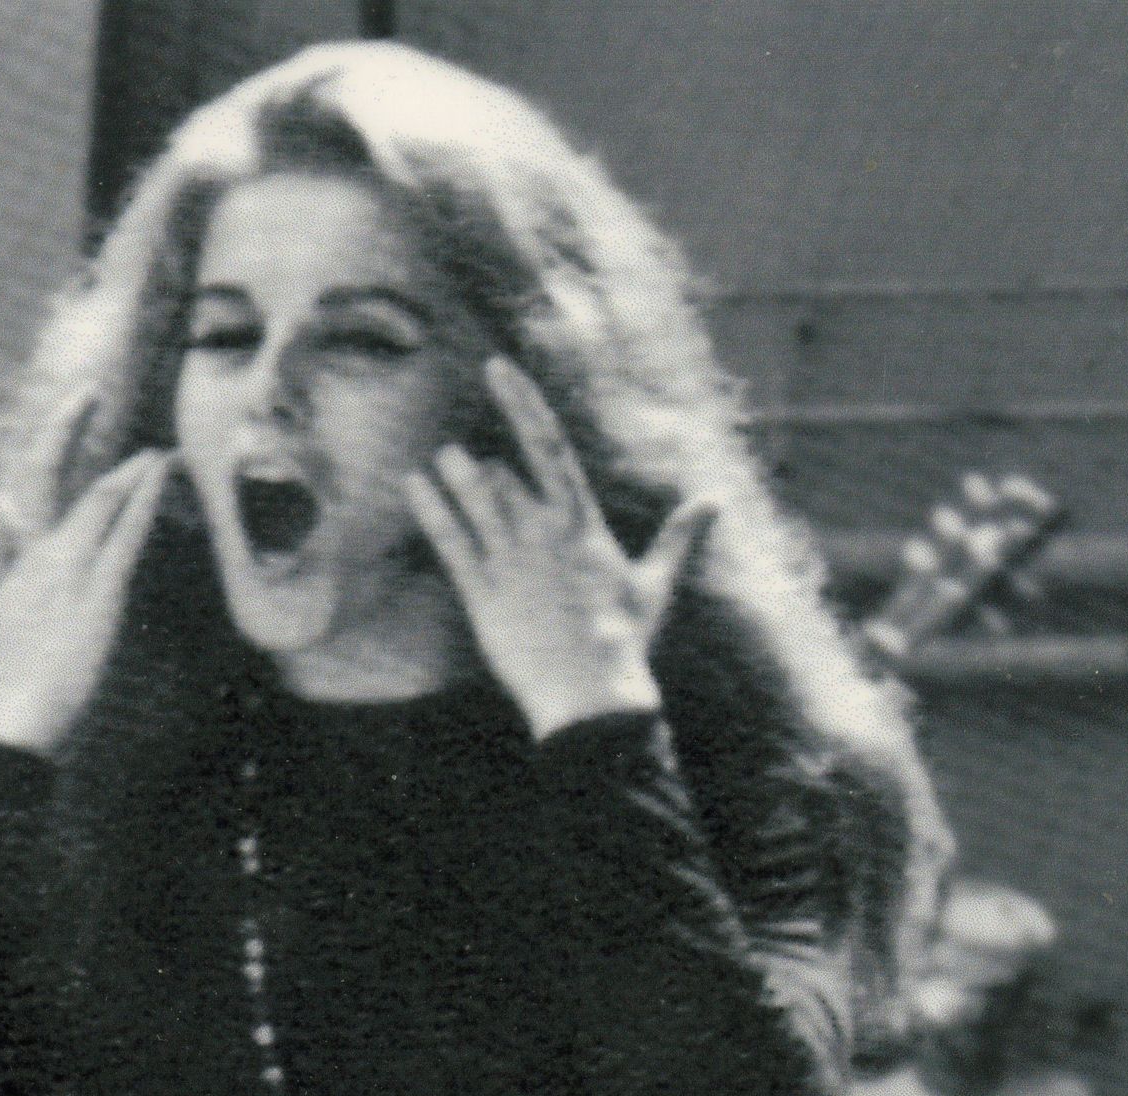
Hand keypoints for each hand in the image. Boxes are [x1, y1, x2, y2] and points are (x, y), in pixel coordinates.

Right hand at [0, 454, 172, 759]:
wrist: (5, 725)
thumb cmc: (3, 690)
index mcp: (10, 568)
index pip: (21, 495)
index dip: (40, 454)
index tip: (58, 424)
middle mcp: (33, 559)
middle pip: (43, 476)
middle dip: (61, 429)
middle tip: (86, 390)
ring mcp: (64, 574)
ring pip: (93, 502)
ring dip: (127, 470)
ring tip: (154, 447)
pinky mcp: (95, 596)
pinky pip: (122, 534)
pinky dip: (141, 498)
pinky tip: (159, 470)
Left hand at [405, 359, 713, 742]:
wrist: (593, 697)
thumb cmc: (627, 644)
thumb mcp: (656, 585)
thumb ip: (678, 537)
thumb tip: (714, 502)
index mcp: (582, 525)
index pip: (548, 446)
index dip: (520, 402)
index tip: (496, 368)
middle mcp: (543, 533)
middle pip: (503, 476)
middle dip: (487, 472)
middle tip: (475, 470)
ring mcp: (510, 562)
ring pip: (473, 498)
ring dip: (454, 474)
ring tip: (442, 459)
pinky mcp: (483, 594)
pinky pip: (450, 541)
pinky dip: (430, 509)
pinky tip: (413, 482)